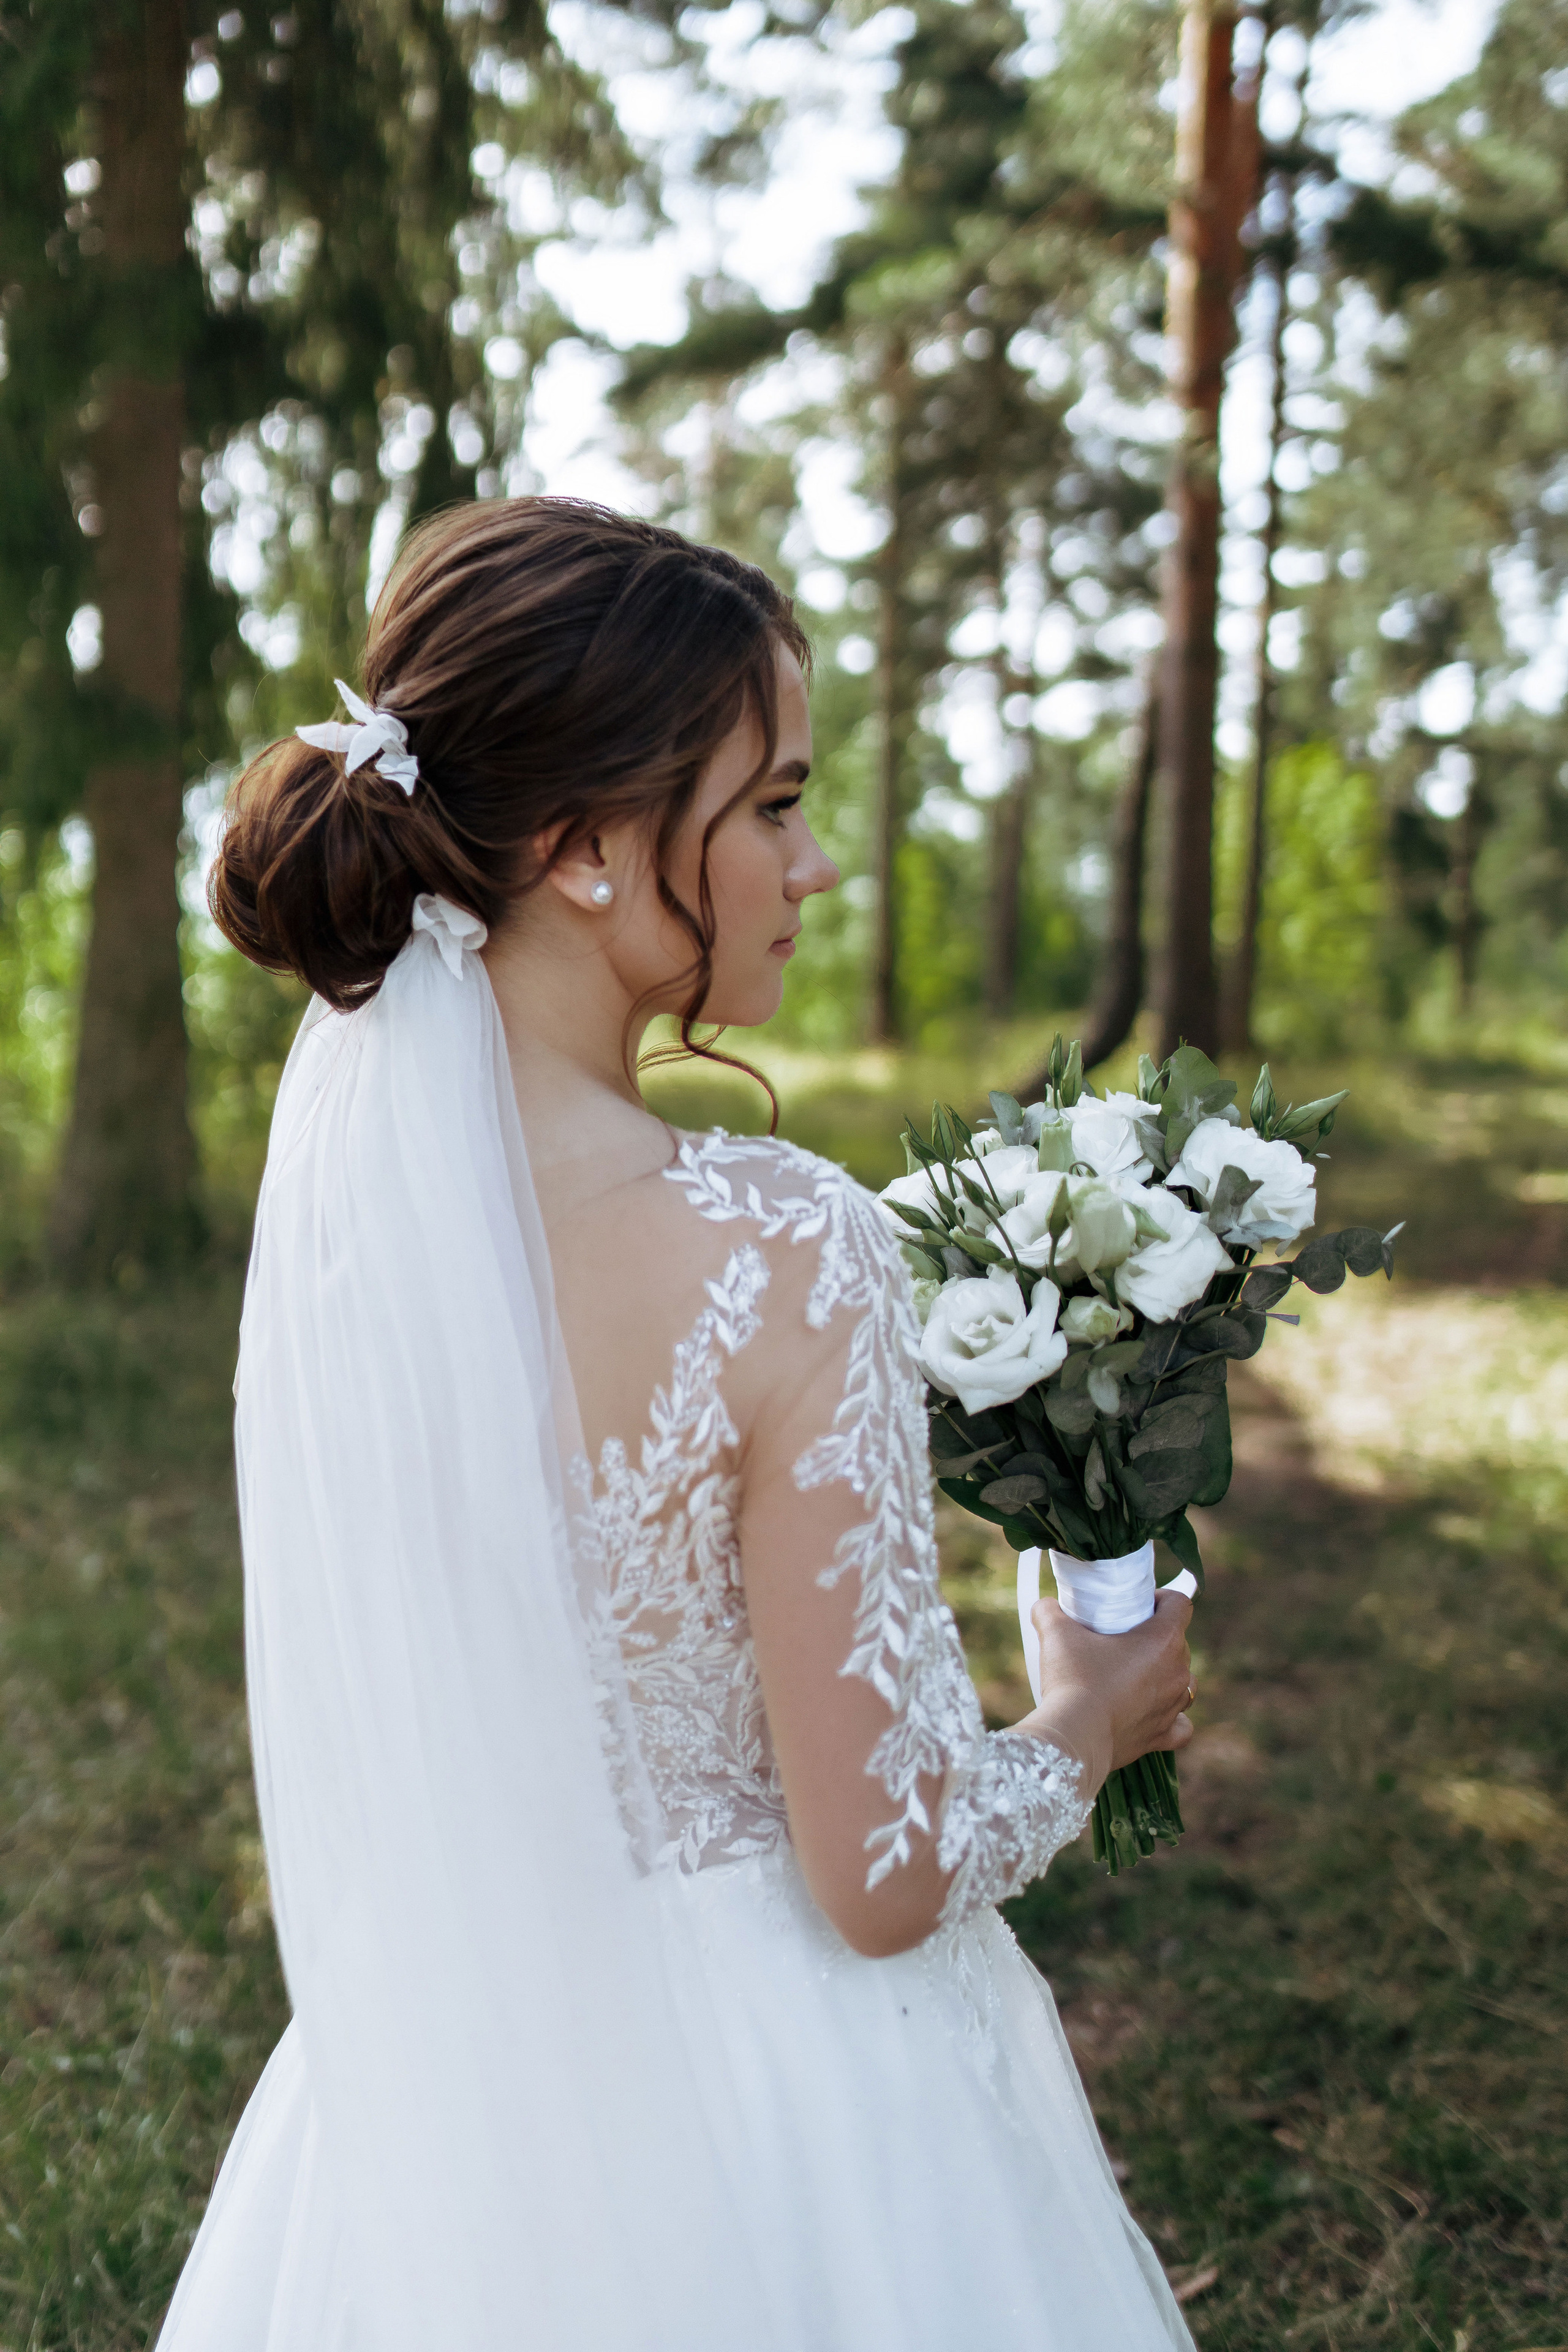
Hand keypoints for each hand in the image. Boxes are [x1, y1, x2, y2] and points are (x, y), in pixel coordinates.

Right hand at [1023, 1589, 1194, 1794]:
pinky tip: (1155, 1712)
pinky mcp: (1161, 1735)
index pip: (1180, 1604)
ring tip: (1136, 1674)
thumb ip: (1050, 1611)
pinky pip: (1181, 1726)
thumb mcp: (1057, 1633)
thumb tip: (1045, 1605)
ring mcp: (1173, 1707)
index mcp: (1163, 1640)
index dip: (1162, 1598)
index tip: (1138, 1605)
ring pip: (1184, 1682)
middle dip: (1156, 1636)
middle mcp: (1177, 1673)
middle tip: (1123, 1639)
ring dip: (1166, 1674)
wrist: (1075, 1736)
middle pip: (1179, 1642)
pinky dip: (1173, 1718)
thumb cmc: (1073, 1679)